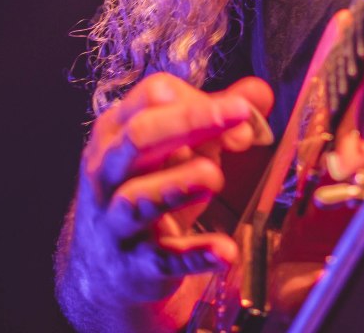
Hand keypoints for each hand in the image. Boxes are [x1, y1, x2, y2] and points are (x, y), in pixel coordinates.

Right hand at [59, 72, 272, 329]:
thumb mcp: (179, 145)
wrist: (104, 271)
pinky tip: (226, 251)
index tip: (239, 111)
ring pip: (138, 198)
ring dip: (181, 183)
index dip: (198, 98)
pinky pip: (163, 258)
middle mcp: (108, 173)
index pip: (153, 95)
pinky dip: (195, 254)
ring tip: (215, 177)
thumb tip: (259, 92)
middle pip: (140, 136)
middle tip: (240, 114)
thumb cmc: (150, 187)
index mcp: (117, 131)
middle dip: (191, 121)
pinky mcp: (134, 266)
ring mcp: (115, 222)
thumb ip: (219, 114)